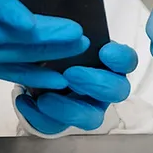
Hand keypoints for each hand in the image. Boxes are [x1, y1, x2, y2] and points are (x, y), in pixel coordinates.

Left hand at [15, 42, 137, 133]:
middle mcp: (104, 86)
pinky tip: (25, 101)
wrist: (30, 65)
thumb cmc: (55, 46)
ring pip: (92, 117)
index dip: (121, 58)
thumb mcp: (61, 35)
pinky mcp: (65, 122)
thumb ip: (67, 33)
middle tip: (70, 74)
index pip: (127, 61)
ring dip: (71, 109)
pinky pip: (57, 126)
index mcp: (108, 62)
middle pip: (117, 91)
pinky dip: (40, 116)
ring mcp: (88, 107)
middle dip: (96, 83)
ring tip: (45, 98)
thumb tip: (64, 26)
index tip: (105, 51)